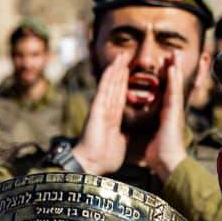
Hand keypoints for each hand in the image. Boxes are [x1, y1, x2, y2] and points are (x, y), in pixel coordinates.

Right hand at [71, 50, 132, 175]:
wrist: (92, 164)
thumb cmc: (104, 158)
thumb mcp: (120, 143)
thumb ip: (123, 135)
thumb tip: (128, 135)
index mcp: (112, 119)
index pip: (120, 97)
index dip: (124, 84)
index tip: (129, 72)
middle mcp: (106, 111)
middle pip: (115, 87)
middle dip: (120, 72)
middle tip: (124, 56)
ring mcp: (101, 108)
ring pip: (110, 85)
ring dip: (115, 70)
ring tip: (121, 56)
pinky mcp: (97, 109)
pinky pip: (103, 91)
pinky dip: (107, 79)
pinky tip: (112, 67)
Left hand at [141, 53, 189, 182]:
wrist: (168, 164)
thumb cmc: (160, 155)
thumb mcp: (154, 137)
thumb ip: (153, 128)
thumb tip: (147, 128)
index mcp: (167, 114)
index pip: (167, 91)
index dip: (167, 77)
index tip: (164, 64)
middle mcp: (173, 110)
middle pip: (174, 84)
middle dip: (173, 68)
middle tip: (173, 53)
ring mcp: (175, 110)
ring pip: (175, 84)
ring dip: (174, 68)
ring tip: (174, 53)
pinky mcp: (174, 112)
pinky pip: (173, 92)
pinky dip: (172, 79)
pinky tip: (171, 67)